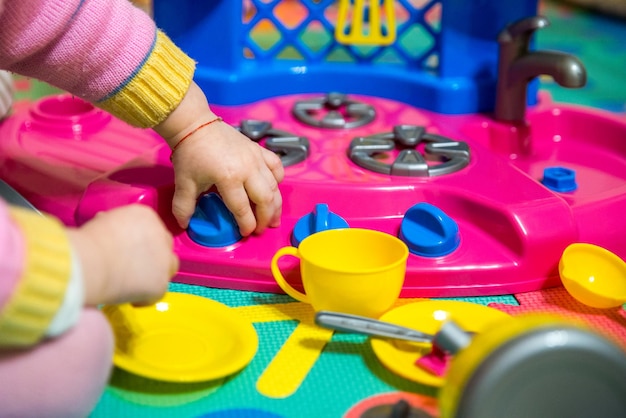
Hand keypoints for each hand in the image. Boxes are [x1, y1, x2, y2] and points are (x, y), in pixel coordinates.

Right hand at [68, 204, 177, 305]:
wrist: (90, 263)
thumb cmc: (88, 242)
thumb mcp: (103, 223)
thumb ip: (116, 227)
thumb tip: (111, 230)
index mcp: (146, 216)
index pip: (151, 229)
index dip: (141, 242)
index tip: (127, 250)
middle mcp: (161, 234)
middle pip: (164, 245)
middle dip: (153, 255)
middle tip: (135, 267)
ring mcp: (164, 259)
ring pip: (169, 267)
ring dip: (156, 274)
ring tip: (136, 284)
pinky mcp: (161, 282)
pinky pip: (157, 292)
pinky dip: (145, 296)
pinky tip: (129, 298)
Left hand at [155, 83, 283, 235]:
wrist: (195, 124)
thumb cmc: (189, 154)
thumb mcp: (184, 182)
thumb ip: (183, 206)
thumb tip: (185, 225)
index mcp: (228, 178)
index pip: (242, 209)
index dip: (246, 225)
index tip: (246, 234)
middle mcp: (247, 169)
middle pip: (264, 200)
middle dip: (265, 219)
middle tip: (261, 229)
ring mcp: (256, 158)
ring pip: (274, 186)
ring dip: (275, 204)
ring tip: (273, 218)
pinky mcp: (259, 150)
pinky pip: (276, 167)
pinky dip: (278, 180)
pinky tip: (274, 189)